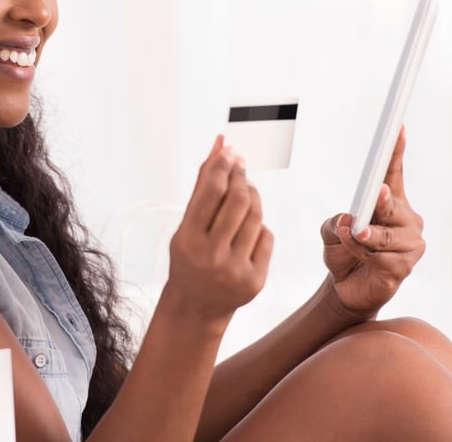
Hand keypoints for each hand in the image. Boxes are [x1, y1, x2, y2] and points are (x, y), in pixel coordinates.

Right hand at [163, 135, 273, 323]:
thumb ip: (202, 186)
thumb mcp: (186, 226)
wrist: (197, 307)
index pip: (210, 192)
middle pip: (237, 201)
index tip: (230, 150)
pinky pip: (266, 237)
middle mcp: (211, 257)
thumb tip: (219, 144)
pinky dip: (258, 226)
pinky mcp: (256, 281)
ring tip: (245, 191)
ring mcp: (235, 270)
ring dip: (253, 197)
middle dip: (241, 177)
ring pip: (256, 217)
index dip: (222, 166)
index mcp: (187, 241)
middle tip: (241, 165)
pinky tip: (247, 227)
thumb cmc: (190, 258)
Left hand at [320, 126, 424, 322]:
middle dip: (381, 201)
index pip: (394, 172)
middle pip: (393, 204)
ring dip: (363, 237)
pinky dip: (363, 254)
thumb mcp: (332, 231)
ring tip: (352, 236)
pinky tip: (357, 255)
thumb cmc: (343, 253)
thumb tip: (351, 218)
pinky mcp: (405, 267)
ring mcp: (410, 245)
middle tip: (375, 193)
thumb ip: (338, 221)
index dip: (396, 150)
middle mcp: (407, 221)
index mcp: (391, 204)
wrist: (345, 288)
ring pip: (385, 235)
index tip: (398, 127)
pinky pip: (382, 257)